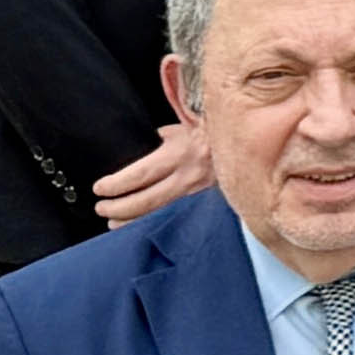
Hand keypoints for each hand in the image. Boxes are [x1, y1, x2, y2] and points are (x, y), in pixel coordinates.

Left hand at [91, 125, 211, 225]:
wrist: (254, 140)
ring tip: (114, 224)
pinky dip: (159, 222)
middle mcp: (190, 176)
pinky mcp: (209, 201)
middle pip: (147, 201)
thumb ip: (165, 137)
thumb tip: (149, 142)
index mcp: (180, 153)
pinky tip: (146, 226)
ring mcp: (201, 192)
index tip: (99, 188)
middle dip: (120, 209)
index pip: (140, 174)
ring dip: (135, 221)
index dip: (116, 185)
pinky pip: (179, 215)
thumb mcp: (186, 128)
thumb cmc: (216, 130)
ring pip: (162, 213)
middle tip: (102, 209)